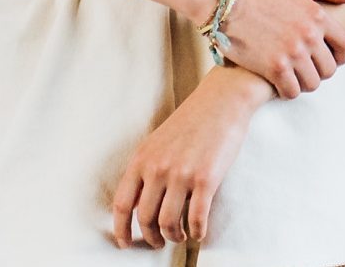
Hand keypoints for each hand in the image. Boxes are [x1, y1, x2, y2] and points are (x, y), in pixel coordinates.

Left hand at [110, 68, 263, 249]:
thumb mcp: (157, 143)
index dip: (121, 230)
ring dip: (174, 236)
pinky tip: (199, 232)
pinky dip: (196, 231)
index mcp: (142, 159)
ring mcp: (182, 174)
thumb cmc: (192, 120)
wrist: (222, 100)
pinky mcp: (207, 179)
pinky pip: (196, 218)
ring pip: (168, 223)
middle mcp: (158, 168)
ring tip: (180, 236)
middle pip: (145, 218)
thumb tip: (138, 205)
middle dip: (151, 237)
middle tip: (159, 243)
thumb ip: (145, 170)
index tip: (126, 244)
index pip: (122, 205)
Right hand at [217, 0, 344, 98]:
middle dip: (321, 71)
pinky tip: (281, 84)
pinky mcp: (275, 68)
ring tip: (295, 78)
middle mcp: (309, 36)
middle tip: (308, 70)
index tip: (334, 61)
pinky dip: (288, 91)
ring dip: (305, 83)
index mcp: (318, 16)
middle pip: (329, 68)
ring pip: (312, 83)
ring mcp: (293, 53)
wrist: (228, 5)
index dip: (342, 56)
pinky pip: (292, 91)